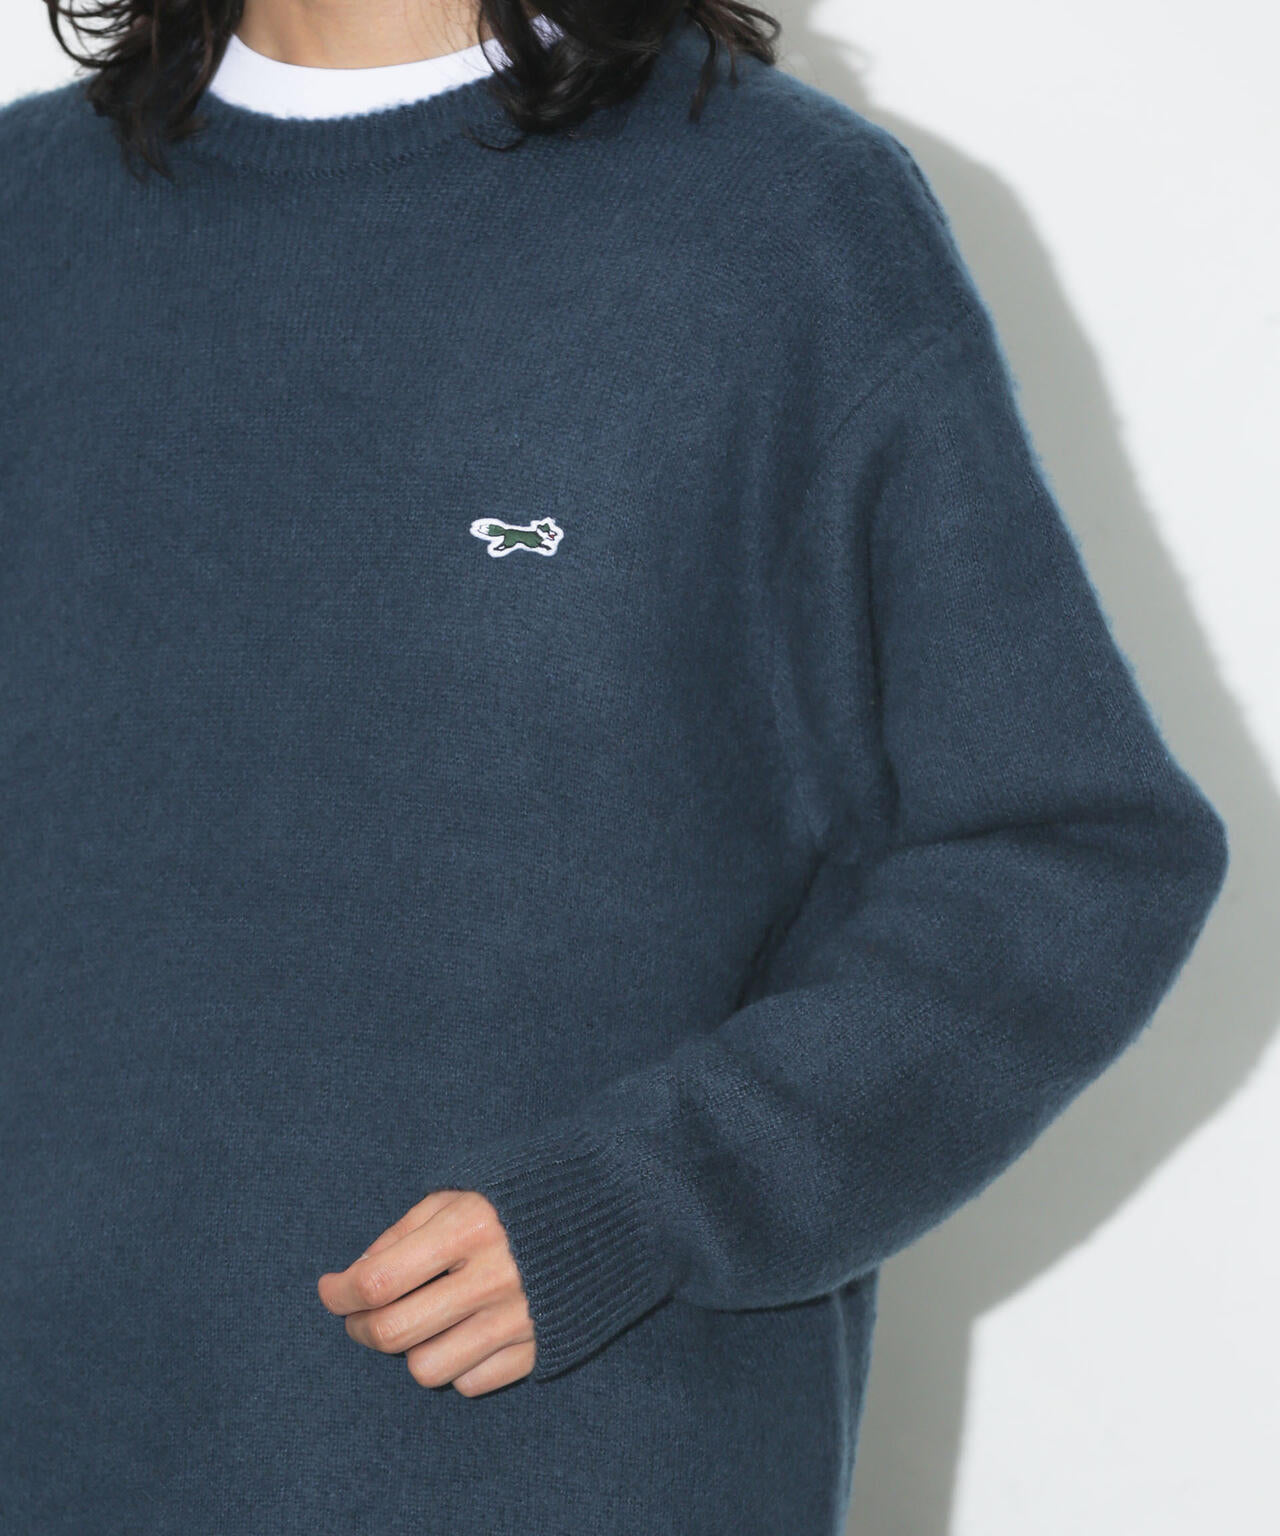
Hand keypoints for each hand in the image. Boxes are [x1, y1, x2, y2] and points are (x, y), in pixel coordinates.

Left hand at [317, 1189, 536, 1395]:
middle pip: (395, 1333)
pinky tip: (463, 1331)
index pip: (379, 1280)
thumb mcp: (463, 1190)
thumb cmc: (526, 1193)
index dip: (340, 1292)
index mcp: (470, 1226)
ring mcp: (519, 1319)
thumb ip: (405, 1230)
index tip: (330, 1290)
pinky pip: (472, 1383)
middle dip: (361, 1328)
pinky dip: (457, 1363)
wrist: (617, 1210)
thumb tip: (355, 1276)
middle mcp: (494, 1277)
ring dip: (410, 1350)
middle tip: (360, 1314)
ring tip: (418, 1322)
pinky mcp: (541, 1348)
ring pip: (428, 1369)